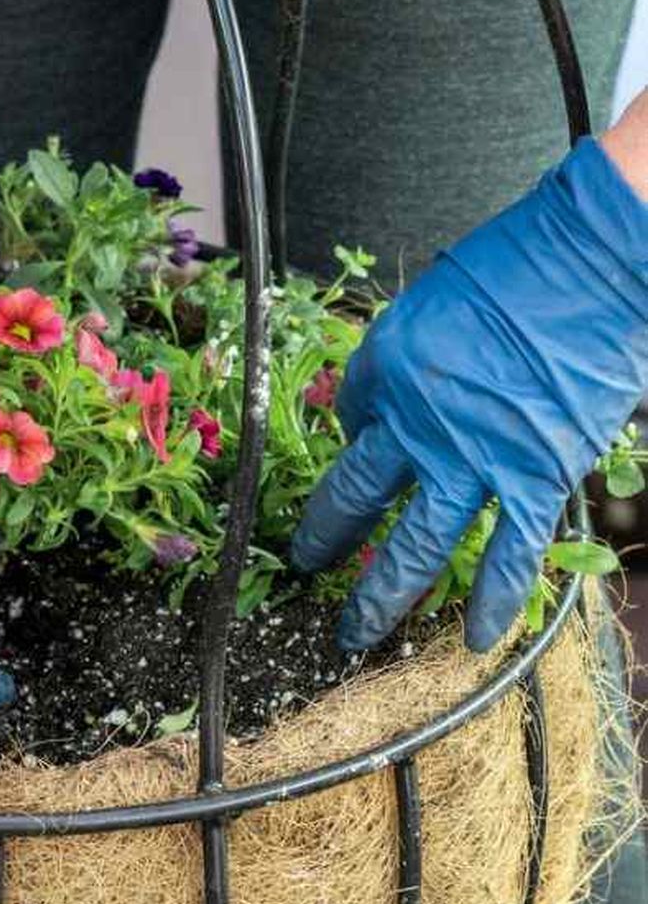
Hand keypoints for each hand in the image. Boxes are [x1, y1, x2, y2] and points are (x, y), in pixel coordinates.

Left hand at [292, 137, 647, 651]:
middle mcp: (416, 424)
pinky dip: (493, 601)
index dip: (341, 464)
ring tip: (354, 636)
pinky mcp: (535, 478)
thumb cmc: (514, 273)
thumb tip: (364, 416)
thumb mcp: (423, 309)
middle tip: (306, 573)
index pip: (348, 431)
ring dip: (382, 598)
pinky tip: (475, 639)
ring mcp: (474, 459)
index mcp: (384, 374)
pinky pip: (507, 554)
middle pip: (355, 500)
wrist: (596, 264)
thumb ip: (391, 370)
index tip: (336, 489)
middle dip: (325, 544)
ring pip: (416, 546)